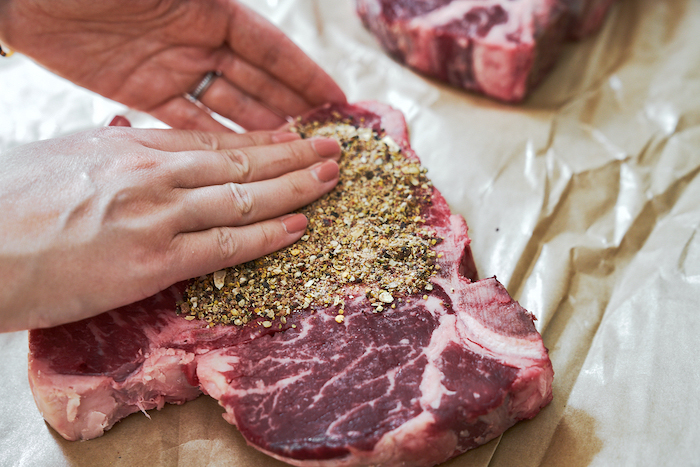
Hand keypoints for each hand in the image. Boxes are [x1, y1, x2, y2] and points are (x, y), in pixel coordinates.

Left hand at [0, 0, 345, 130]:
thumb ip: (212, 0)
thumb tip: (244, 9)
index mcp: (210, 8)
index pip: (270, 48)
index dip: (305, 75)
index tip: (338, 100)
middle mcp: (197, 39)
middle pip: (256, 81)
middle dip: (292, 108)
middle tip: (324, 140)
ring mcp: (170, 67)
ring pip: (228, 106)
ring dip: (260, 131)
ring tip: (294, 158)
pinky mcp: (140, 91)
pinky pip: (188, 121)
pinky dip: (216, 139)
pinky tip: (241, 160)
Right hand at [0, 127, 340, 331]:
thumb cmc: (12, 201)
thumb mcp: (74, 159)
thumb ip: (122, 155)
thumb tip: (149, 151)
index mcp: (134, 146)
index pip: (216, 140)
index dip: (264, 139)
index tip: (296, 137)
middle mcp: (154, 173)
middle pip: (242, 160)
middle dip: (295, 155)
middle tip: (335, 151)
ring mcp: (158, 214)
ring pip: (245, 196)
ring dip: (296, 187)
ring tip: (332, 179)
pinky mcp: (153, 260)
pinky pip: (226, 244)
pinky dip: (268, 234)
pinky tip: (300, 226)